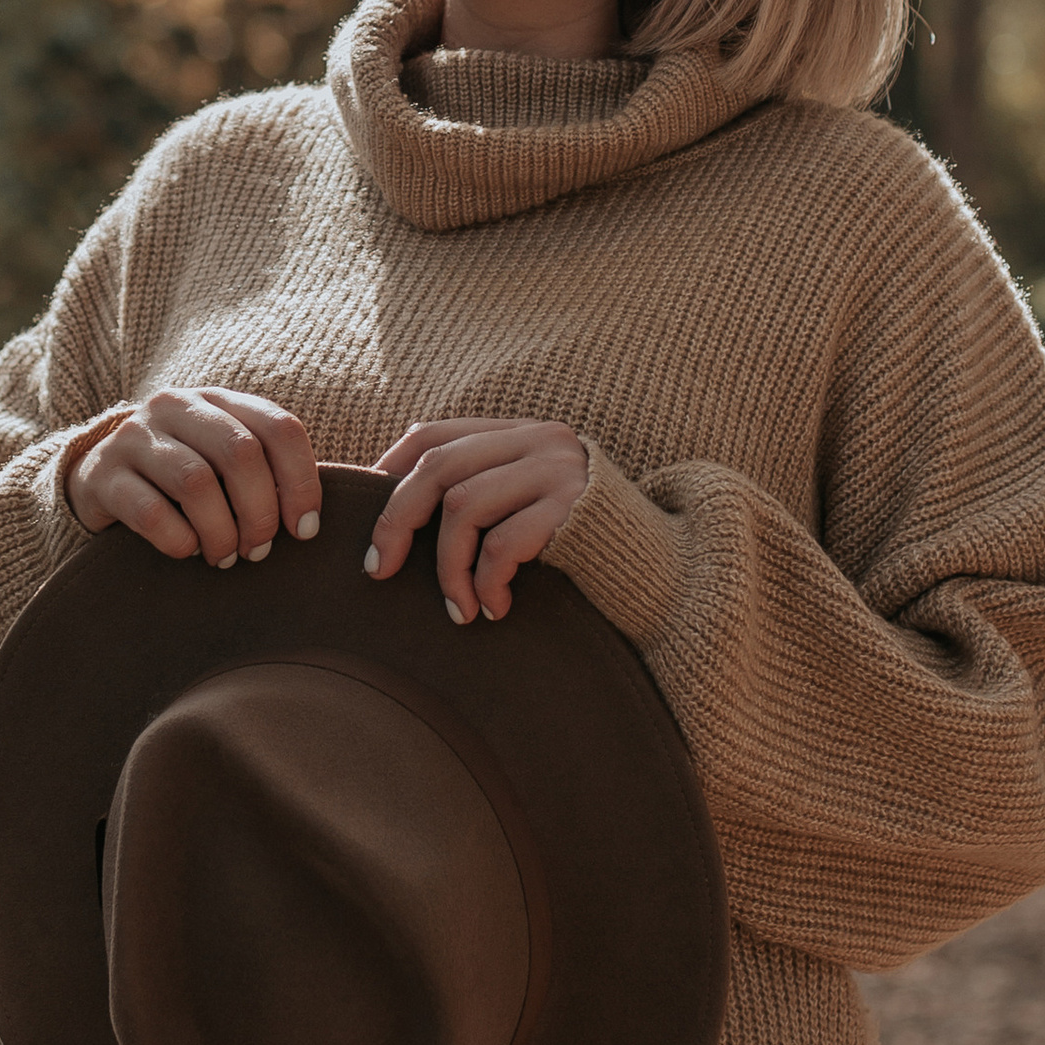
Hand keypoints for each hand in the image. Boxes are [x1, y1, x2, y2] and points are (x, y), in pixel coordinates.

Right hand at [68, 388, 321, 570]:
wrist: (98, 480)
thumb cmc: (178, 479)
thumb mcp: (221, 463)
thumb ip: (263, 474)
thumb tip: (307, 523)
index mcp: (218, 399)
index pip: (279, 427)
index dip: (302, 481)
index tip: (305, 529)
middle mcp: (176, 406)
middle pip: (240, 453)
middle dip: (260, 512)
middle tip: (259, 550)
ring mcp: (134, 436)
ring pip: (196, 482)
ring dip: (221, 532)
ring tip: (225, 557)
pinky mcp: (103, 474)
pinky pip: (152, 512)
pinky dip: (180, 541)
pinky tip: (188, 551)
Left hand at [366, 417, 590, 625]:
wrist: (674, 572)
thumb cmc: (589, 553)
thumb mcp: (533, 510)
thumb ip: (486, 497)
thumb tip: (398, 524)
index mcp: (520, 433)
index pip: (434, 434)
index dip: (389, 472)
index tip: (369, 524)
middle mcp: (538, 440)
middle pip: (437, 467)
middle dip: (395, 522)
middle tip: (378, 572)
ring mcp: (558, 470)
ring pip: (462, 507)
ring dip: (447, 569)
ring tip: (458, 611)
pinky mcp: (574, 509)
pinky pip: (503, 543)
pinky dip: (486, 582)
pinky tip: (496, 609)